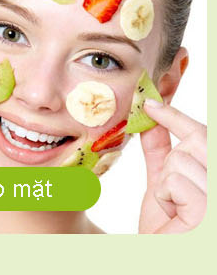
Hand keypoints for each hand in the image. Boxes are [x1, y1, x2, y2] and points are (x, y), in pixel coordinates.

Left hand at [138, 99, 206, 232]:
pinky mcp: (207, 210)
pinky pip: (175, 180)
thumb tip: (151, 118)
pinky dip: (166, 196)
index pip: (203, 135)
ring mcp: (216, 198)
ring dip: (167, 185)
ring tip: (175, 211)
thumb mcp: (162, 185)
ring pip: (180, 160)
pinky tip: (174, 216)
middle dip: (173, 162)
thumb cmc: (165, 230)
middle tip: (172, 196)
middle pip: (194, 143)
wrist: (157, 258)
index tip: (151, 104)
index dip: (177, 116)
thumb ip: (160, 151)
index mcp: (213, 176)